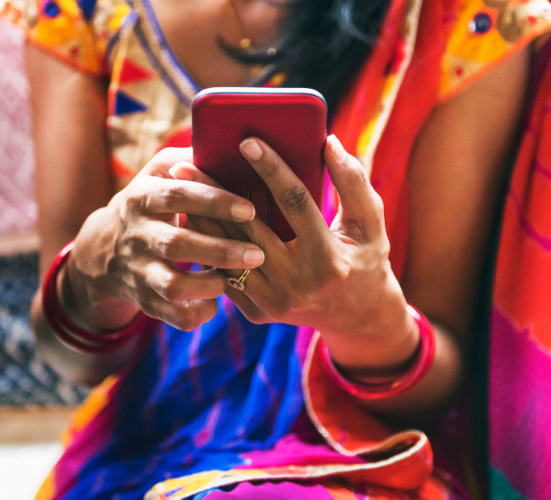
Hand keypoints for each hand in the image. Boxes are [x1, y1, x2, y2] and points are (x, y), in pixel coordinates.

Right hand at [66, 148, 264, 331]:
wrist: (102, 249)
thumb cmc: (151, 202)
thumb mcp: (160, 172)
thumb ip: (191, 157)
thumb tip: (231, 140)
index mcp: (144, 196)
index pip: (179, 195)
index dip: (214, 203)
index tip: (249, 209)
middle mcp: (138, 234)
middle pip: (178, 244)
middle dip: (221, 250)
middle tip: (258, 254)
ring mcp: (139, 270)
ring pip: (172, 285)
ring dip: (209, 284)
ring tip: (233, 278)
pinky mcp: (144, 299)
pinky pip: (172, 315)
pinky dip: (197, 313)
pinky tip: (215, 302)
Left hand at [175, 136, 418, 370]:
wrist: (358, 318)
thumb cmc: (367, 261)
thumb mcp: (371, 224)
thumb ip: (353, 182)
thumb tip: (328, 142)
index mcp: (330, 260)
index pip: (297, 204)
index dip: (272, 169)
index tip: (247, 141)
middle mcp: (299, 285)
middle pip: (248, 230)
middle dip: (215, 194)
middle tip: (186, 164)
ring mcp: (276, 304)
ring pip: (228, 256)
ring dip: (201, 221)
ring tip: (179, 190)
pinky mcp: (259, 314)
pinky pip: (226, 277)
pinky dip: (208, 248)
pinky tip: (191, 222)